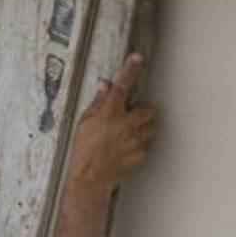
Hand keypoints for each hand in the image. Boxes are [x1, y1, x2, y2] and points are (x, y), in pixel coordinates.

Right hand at [68, 53, 157, 194]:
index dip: (129, 69)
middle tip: (133, 111)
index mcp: (108, 114)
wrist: (90, 178)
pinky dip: (141, 140)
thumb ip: (98, 103)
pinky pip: (148, 141)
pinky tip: (128, 144)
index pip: (121, 86)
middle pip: (148, 107)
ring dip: (143, 123)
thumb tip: (106, 87)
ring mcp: (135, 140)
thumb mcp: (84, 123)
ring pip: (151, 124)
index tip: (136, 58)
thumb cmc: (84, 151)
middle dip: (143, 107)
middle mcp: (125, 125)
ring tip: (129, 130)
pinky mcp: (141, 153)